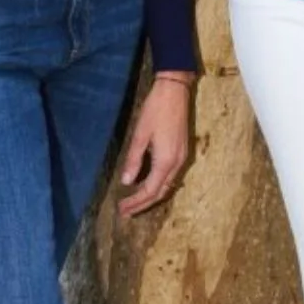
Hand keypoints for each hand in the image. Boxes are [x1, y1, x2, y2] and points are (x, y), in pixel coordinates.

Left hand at [117, 75, 193, 216]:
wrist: (175, 91)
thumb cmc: (155, 111)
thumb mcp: (140, 135)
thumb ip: (134, 160)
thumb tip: (126, 181)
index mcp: (166, 161)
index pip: (149, 190)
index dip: (135, 202)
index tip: (121, 209)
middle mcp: (177, 163)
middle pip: (160, 192)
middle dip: (143, 204)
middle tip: (125, 212)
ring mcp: (182, 158)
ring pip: (167, 185)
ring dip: (151, 196)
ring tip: (134, 203)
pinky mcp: (182, 151)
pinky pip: (171, 177)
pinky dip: (159, 186)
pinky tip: (149, 185)